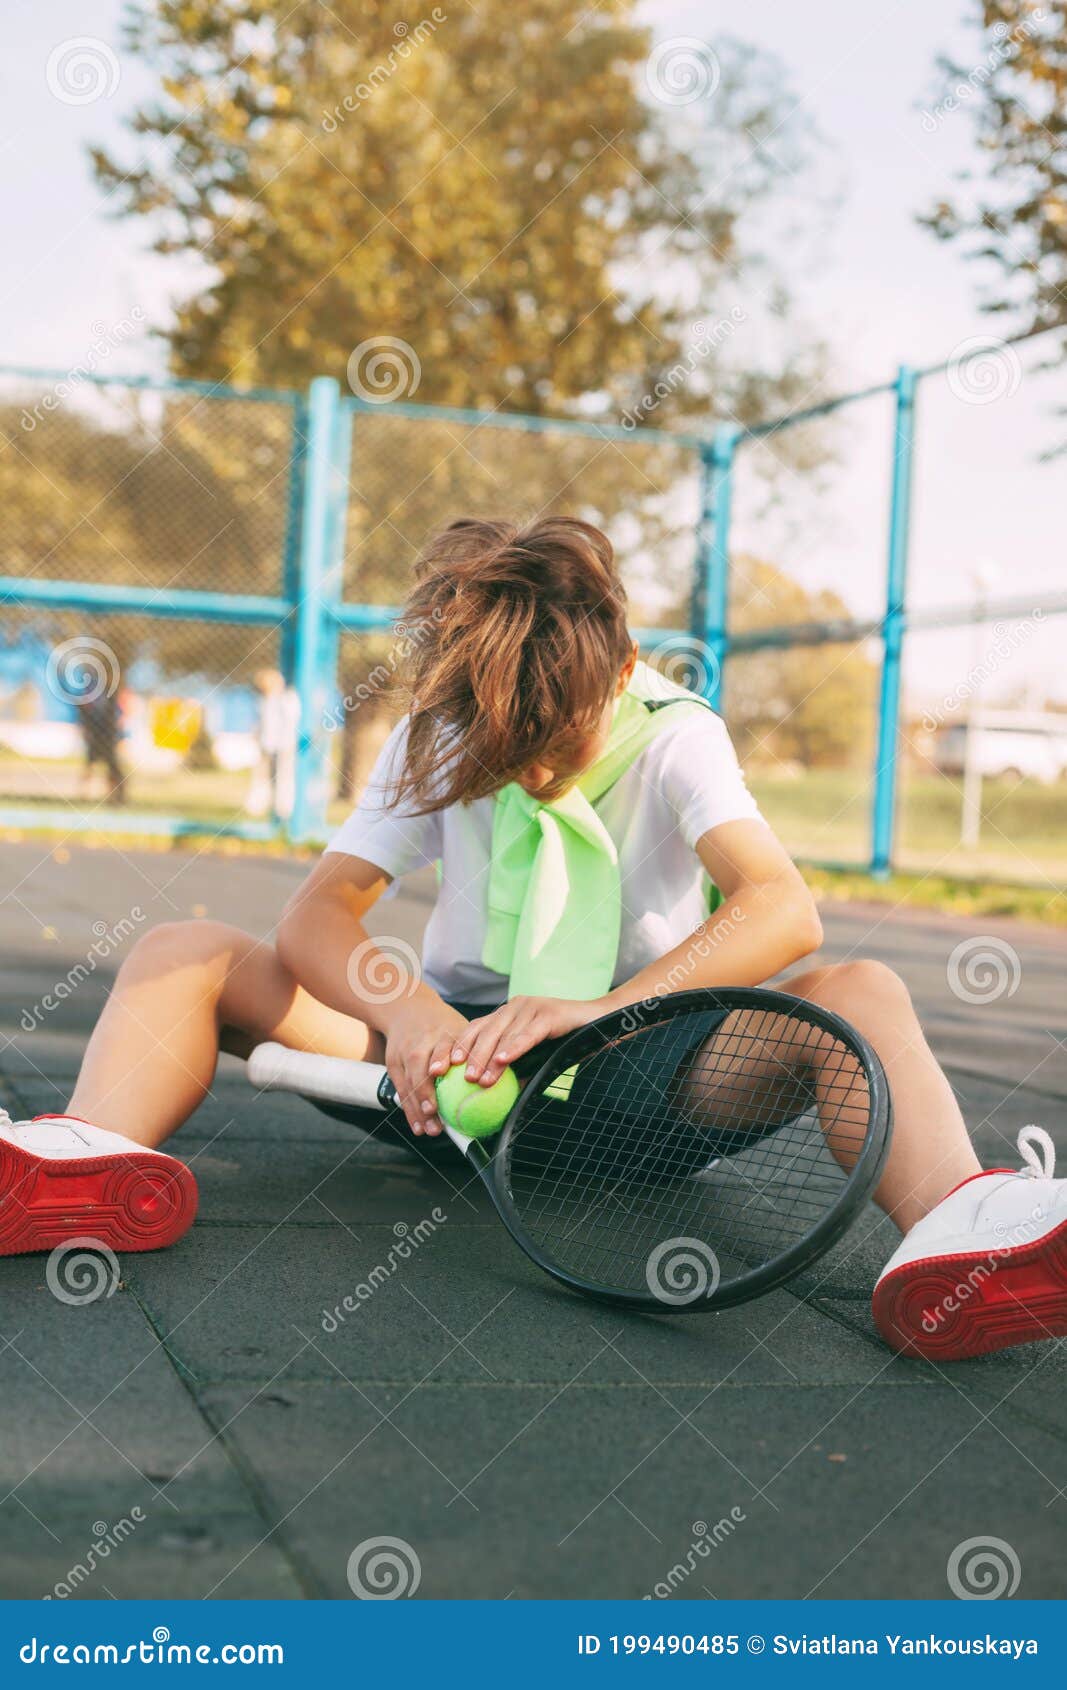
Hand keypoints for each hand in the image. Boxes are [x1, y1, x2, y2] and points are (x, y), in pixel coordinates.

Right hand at [383, 992, 469, 1136]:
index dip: (442, 1059)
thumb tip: (514, 1078)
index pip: (444, 1046)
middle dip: (426, 1091)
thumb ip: (480, 1050)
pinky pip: (401, 1089)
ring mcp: (405, 1052)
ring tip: (430, 1128)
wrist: (407, 1009)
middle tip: (436, 1114)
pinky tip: (417, 1126)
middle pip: (421, 1066)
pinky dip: (409, 1109)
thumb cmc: (443, 1025)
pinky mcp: (393, 1063)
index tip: (445, 1076)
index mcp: (444, 1031)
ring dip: (418, 1107)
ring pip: (409, 1081)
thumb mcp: (461, 1028)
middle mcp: (422, 1042)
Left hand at [450, 996, 605, 1087]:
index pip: (475, 1029)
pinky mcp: (549, 1013)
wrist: (601, 1021)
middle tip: (453, 1076)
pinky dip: (514, 1048)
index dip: (456, 1047)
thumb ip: (514, 1069)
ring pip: (503, 1034)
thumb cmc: (566, 1041)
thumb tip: (490, 1098)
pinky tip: (503, 1062)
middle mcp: (515, 1007)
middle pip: (483, 1031)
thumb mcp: (534, 1056)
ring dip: (487, 1058)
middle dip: (465, 1055)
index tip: (440, 1069)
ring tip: (476, 1078)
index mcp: (507, 1014)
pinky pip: (528, 1033)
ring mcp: (531, 1007)